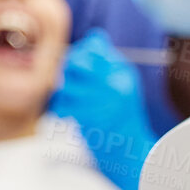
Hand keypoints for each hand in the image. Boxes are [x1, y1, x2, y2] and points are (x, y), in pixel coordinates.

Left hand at [47, 28, 155, 189]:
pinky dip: (60, 108)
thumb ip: (106, 59)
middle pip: (75, 63)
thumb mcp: (122, 82)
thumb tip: (95, 36)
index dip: (78, 54)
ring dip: (62, 91)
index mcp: (123, 73)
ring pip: (65, 85)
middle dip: (67, 68)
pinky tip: (66, 112)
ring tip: (67, 97)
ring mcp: (102, 103)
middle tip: (68, 77)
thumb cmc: (123, 113)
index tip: (76, 63)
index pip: (91, 50)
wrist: (130, 152)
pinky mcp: (88, 121)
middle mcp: (114, 86)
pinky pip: (61, 106)